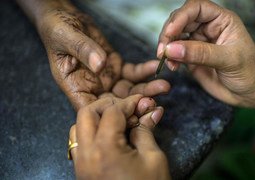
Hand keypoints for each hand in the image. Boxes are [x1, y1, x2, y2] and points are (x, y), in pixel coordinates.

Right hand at [34, 2, 169, 109]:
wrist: (66, 17)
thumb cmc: (58, 29)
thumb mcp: (66, 38)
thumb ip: (83, 50)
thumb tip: (100, 65)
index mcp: (75, 87)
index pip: (93, 108)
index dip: (111, 113)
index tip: (130, 112)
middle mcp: (93, 88)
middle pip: (116, 103)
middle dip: (136, 104)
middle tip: (154, 101)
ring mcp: (106, 79)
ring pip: (129, 90)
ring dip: (146, 90)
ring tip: (164, 86)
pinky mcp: (116, 68)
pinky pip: (133, 73)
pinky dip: (144, 71)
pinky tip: (154, 67)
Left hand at [69, 95, 170, 179]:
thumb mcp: (153, 159)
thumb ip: (146, 131)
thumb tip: (151, 111)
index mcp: (105, 149)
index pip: (112, 112)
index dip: (130, 104)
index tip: (143, 102)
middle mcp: (86, 154)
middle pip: (86, 113)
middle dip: (107, 105)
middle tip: (126, 109)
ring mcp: (80, 164)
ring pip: (77, 127)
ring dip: (96, 118)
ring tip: (118, 122)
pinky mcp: (81, 171)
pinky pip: (78, 143)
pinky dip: (91, 132)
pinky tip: (109, 136)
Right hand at [157, 0, 254, 107]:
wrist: (249, 93)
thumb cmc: (249, 72)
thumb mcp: (229, 60)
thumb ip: (201, 53)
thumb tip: (173, 49)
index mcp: (221, 20)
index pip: (196, 8)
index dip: (181, 17)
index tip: (171, 32)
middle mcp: (207, 28)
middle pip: (181, 20)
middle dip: (169, 33)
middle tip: (163, 50)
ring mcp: (198, 43)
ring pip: (175, 36)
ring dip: (167, 46)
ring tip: (166, 59)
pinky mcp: (191, 57)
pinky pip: (174, 53)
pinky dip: (169, 58)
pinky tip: (172, 67)